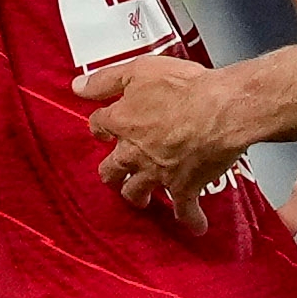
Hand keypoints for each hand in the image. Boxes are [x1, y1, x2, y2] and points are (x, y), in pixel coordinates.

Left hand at [75, 55, 246, 234]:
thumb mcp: (138, 71)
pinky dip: (191, 219)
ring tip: (140, 198)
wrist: (220, 110)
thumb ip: (105, 80)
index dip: (102, 125)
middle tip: (114, 173)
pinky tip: (196, 226)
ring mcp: (158, 173)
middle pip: (111, 169)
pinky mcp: (185, 186)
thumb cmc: (185, 88)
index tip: (105, 126)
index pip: (100, 125)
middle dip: (111, 172)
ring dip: (137, 196)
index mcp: (123, 122)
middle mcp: (135, 152)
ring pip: (137, 192)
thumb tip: (77, 87)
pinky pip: (185, 209)